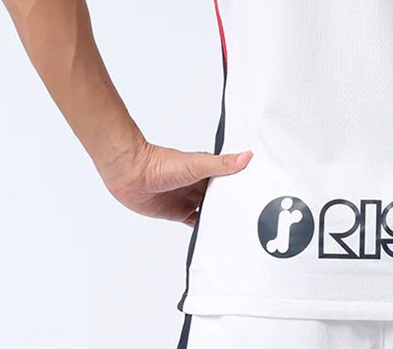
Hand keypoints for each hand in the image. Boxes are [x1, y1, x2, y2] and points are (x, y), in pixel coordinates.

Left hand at [99, 139, 253, 226]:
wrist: (131, 175)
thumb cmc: (161, 164)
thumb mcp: (196, 165)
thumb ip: (221, 164)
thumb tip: (248, 156)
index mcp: (207, 170)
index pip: (231, 178)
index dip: (244, 185)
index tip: (261, 192)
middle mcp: (199, 184)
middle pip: (221, 196)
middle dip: (234, 203)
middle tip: (254, 216)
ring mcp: (189, 199)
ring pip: (210, 210)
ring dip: (220, 217)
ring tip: (239, 229)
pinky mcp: (177, 213)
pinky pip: (194, 222)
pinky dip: (203, 228)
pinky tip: (214, 236)